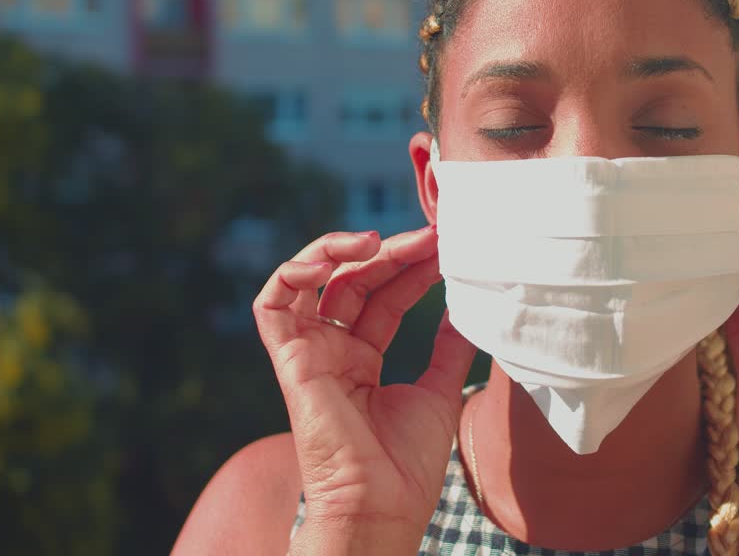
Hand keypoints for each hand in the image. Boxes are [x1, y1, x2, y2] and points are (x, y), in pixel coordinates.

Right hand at [252, 226, 475, 554]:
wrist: (383, 503)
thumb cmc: (407, 463)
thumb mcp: (439, 390)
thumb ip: (448, 347)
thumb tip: (466, 309)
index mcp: (361, 359)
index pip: (383, 296)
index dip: (411, 268)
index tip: (445, 248)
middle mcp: (331, 351)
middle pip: (353, 281)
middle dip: (391, 252)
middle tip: (431, 235)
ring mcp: (308, 354)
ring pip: (311, 281)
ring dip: (341, 250)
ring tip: (382, 239)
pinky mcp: (289, 361)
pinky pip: (273, 304)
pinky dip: (294, 273)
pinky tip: (334, 259)